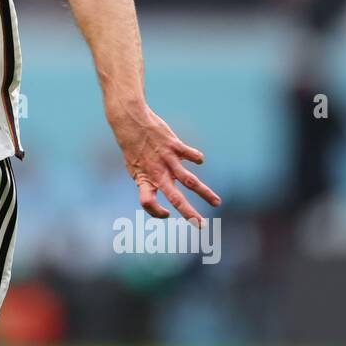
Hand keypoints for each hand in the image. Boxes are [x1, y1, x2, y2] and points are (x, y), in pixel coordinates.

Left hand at [109, 103, 219, 226]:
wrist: (129, 120)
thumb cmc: (133, 146)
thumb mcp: (135, 167)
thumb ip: (148, 182)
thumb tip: (161, 195)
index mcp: (144, 178)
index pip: (147, 202)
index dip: (155, 211)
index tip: (167, 214)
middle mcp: (156, 172)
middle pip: (175, 197)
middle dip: (189, 213)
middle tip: (202, 226)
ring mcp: (166, 159)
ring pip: (190, 180)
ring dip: (204, 193)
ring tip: (217, 202)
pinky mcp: (174, 145)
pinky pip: (190, 154)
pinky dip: (196, 158)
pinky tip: (199, 160)